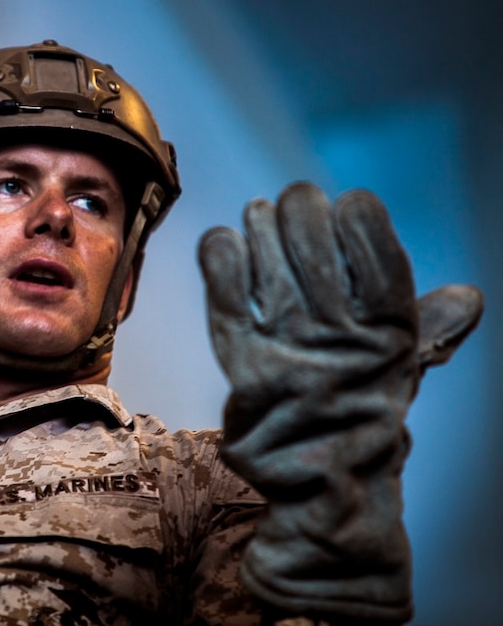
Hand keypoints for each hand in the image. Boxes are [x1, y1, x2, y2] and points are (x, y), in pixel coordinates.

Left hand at [197, 182, 481, 621]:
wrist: (322, 485)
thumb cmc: (362, 414)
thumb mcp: (404, 371)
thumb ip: (430, 329)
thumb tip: (469, 297)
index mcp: (392, 329)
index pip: (372, 239)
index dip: (355, 210)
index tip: (346, 206)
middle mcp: (342, 333)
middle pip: (310, 232)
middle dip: (300, 208)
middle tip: (291, 206)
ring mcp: (289, 345)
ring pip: (265, 250)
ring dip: (260, 222)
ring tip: (259, 217)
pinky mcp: (241, 358)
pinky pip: (224, 286)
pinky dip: (221, 252)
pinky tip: (223, 242)